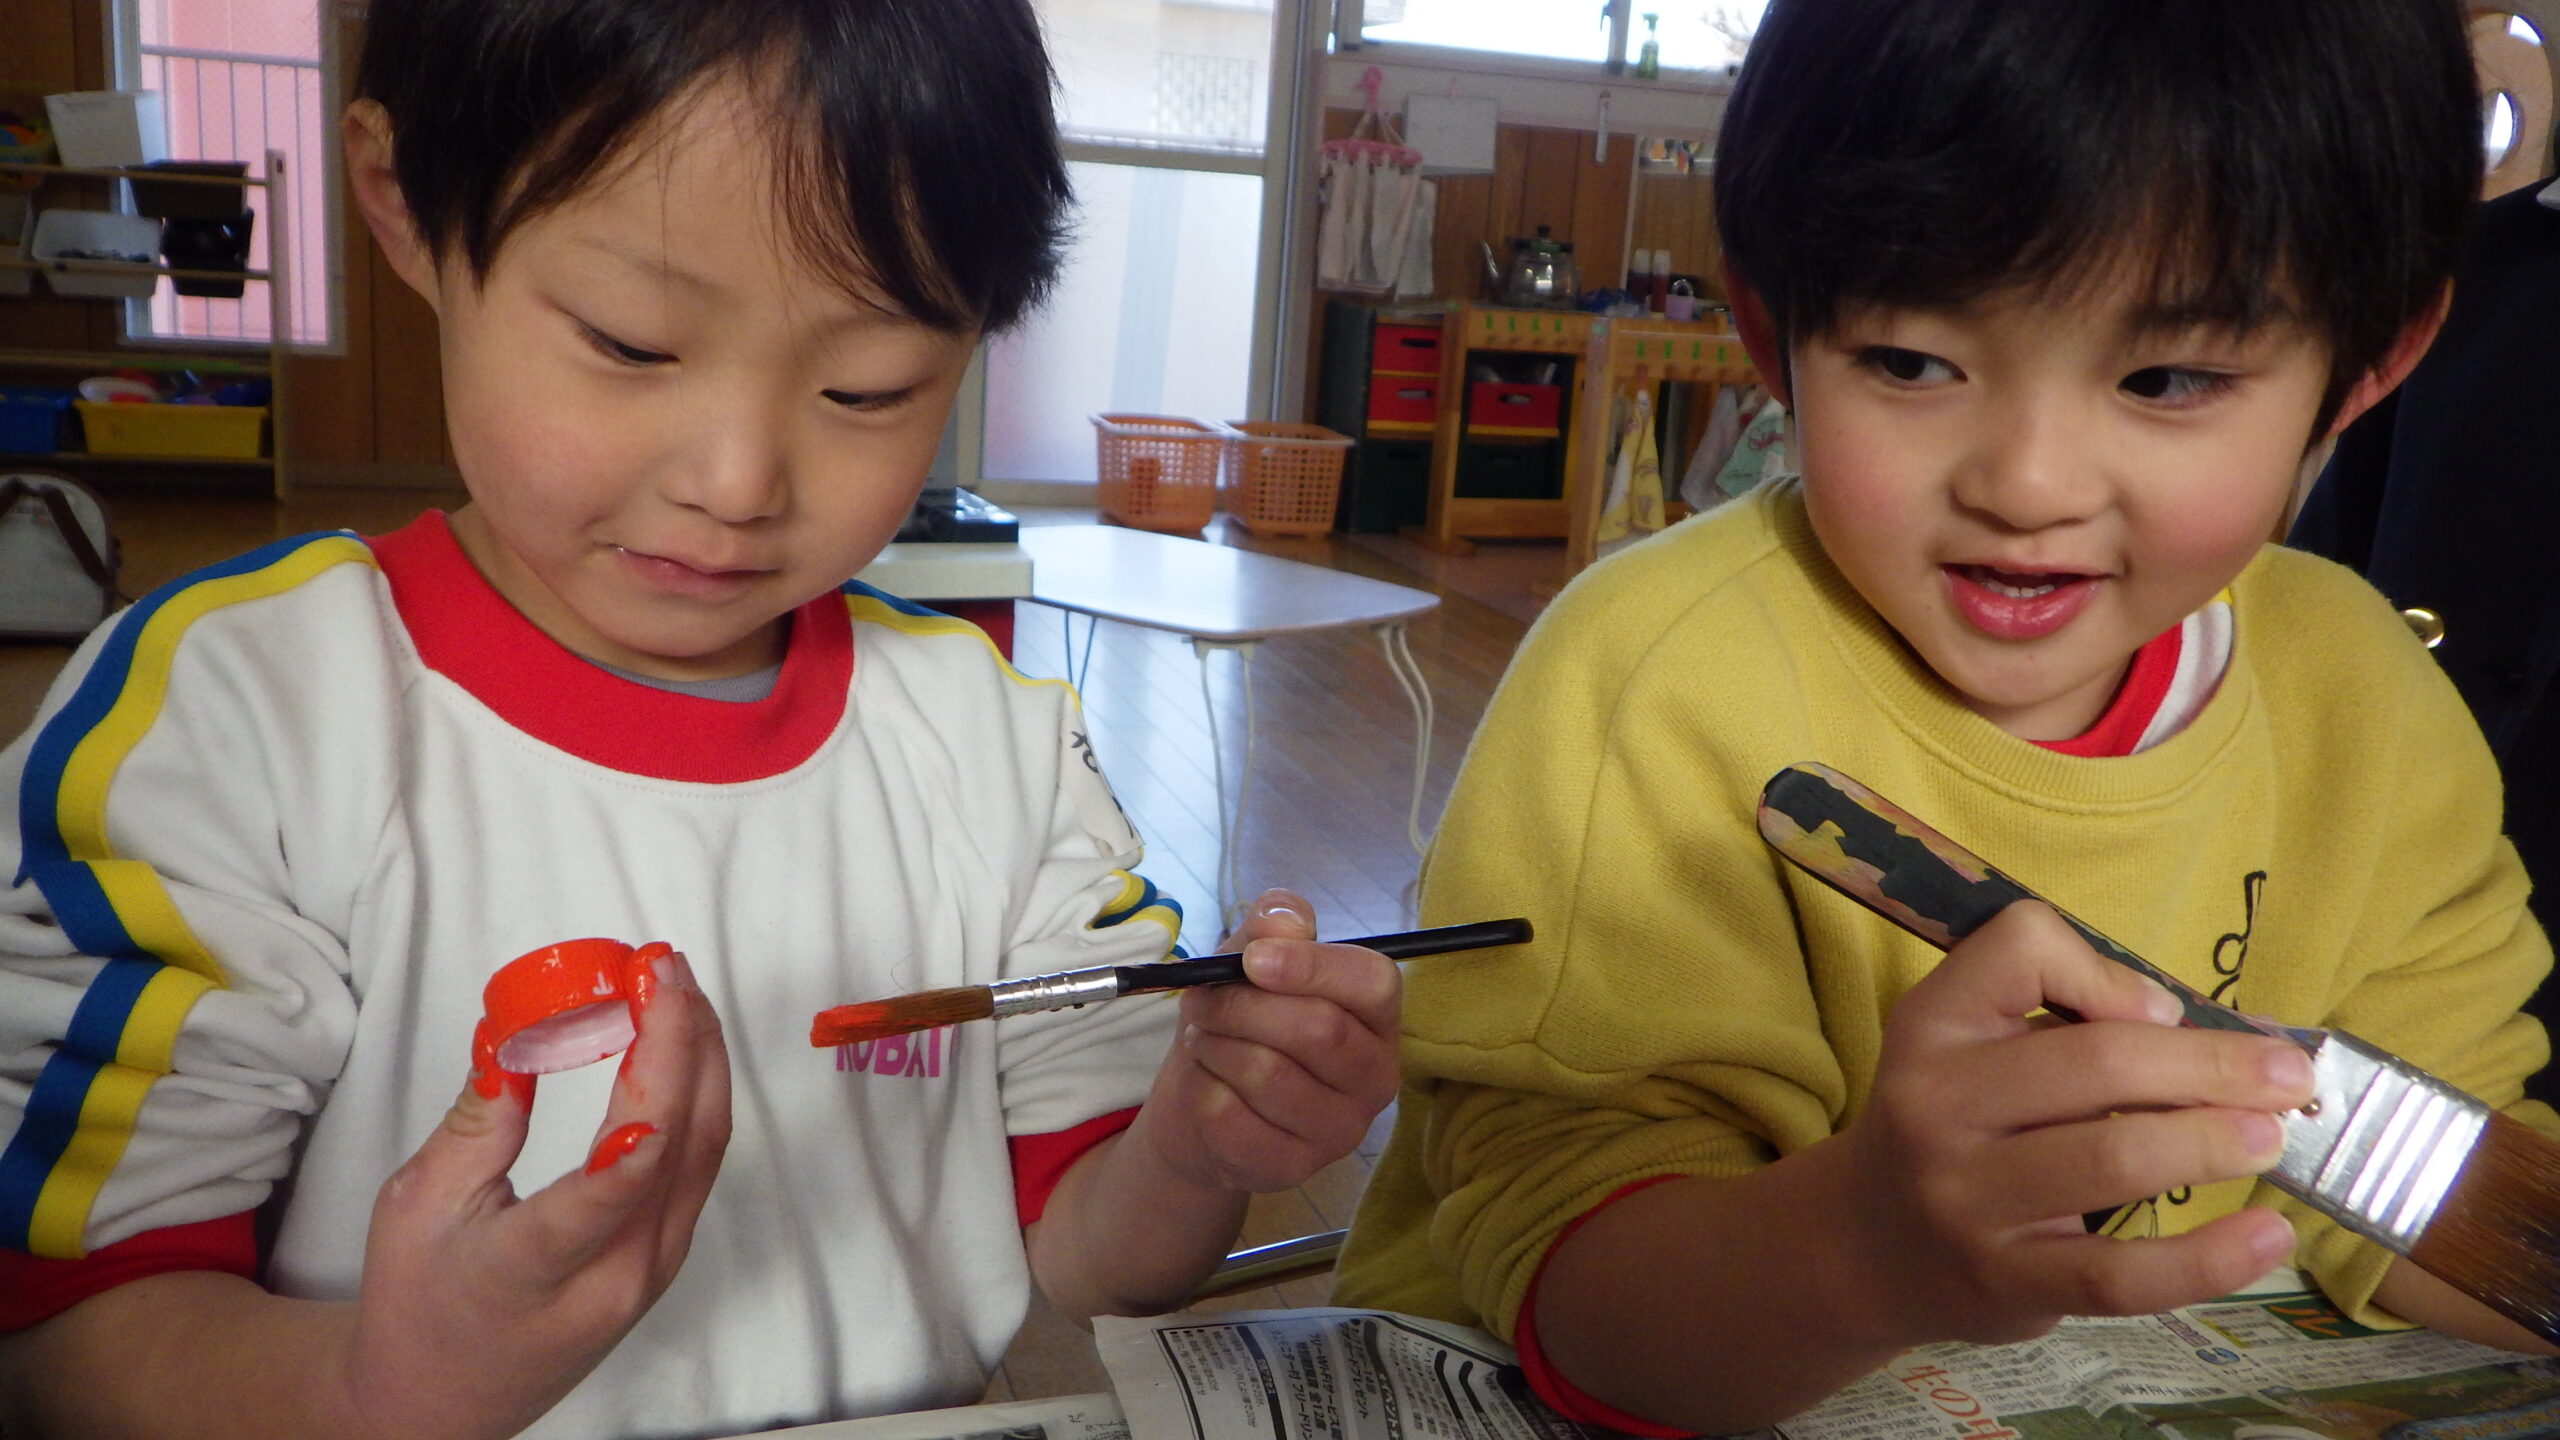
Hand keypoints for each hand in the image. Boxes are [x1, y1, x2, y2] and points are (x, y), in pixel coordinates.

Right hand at [339, 945, 731, 1439]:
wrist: (439, 1399)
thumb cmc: (419, 1301)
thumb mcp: (417, 1205)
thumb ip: (476, 1121)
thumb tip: (513, 1030)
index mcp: (533, 1272)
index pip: (599, 1202)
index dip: (637, 1129)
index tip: (655, 1049)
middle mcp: (613, 1277)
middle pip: (677, 1149)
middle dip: (682, 1041)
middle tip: (662, 965)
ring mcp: (654, 1269)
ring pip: (707, 1149)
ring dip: (701, 1056)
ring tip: (675, 984)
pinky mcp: (669, 1258)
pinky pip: (702, 1162)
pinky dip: (698, 1092)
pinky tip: (681, 1041)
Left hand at [1138, 889, 1401, 1193]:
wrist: (1202, 1107)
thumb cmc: (1241, 1023)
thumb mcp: (1248, 961)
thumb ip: (1272, 926)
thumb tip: (1283, 923)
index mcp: (1376, 1016)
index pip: (1373, 983)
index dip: (1313, 966)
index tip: (1254, 961)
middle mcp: (1376, 1076)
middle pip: (1320, 1030)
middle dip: (1244, 1007)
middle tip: (1203, 1001)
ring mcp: (1341, 1131)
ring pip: (1271, 1074)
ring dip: (1217, 1046)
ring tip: (1204, 1040)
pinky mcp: (1294, 1168)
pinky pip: (1234, 1120)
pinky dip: (1202, 1092)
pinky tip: (1206, 1085)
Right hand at [1835, 903, 2315, 1348]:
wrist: (1871, 1245)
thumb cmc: (1957, 1127)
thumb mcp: (1974, 1046)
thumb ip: (2071, 1021)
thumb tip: (2217, 1036)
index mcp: (1933, 1025)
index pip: (2021, 949)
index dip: (2107, 971)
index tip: (2157, 1012)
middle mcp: (1937, 1105)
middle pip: (2095, 1060)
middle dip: (2212, 1064)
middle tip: (2287, 1077)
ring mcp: (1966, 1199)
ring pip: (2114, 1158)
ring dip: (2215, 1140)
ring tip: (2272, 1138)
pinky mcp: (2005, 1280)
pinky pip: (2121, 1273)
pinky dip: (2209, 1257)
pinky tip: (2266, 1236)